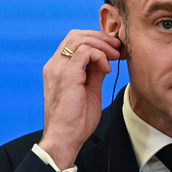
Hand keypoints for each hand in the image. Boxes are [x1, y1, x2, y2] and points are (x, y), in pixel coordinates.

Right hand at [39, 30, 120, 169]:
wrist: (66, 137)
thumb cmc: (77, 120)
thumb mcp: (90, 90)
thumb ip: (94, 73)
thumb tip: (105, 60)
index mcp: (58, 68)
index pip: (74, 40)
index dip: (96, 40)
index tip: (113, 50)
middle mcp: (55, 65)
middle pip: (76, 34)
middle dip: (101, 38)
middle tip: (117, 48)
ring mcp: (58, 69)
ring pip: (80, 39)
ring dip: (103, 45)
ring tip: (115, 57)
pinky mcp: (67, 75)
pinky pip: (85, 51)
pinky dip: (100, 56)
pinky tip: (107, 69)